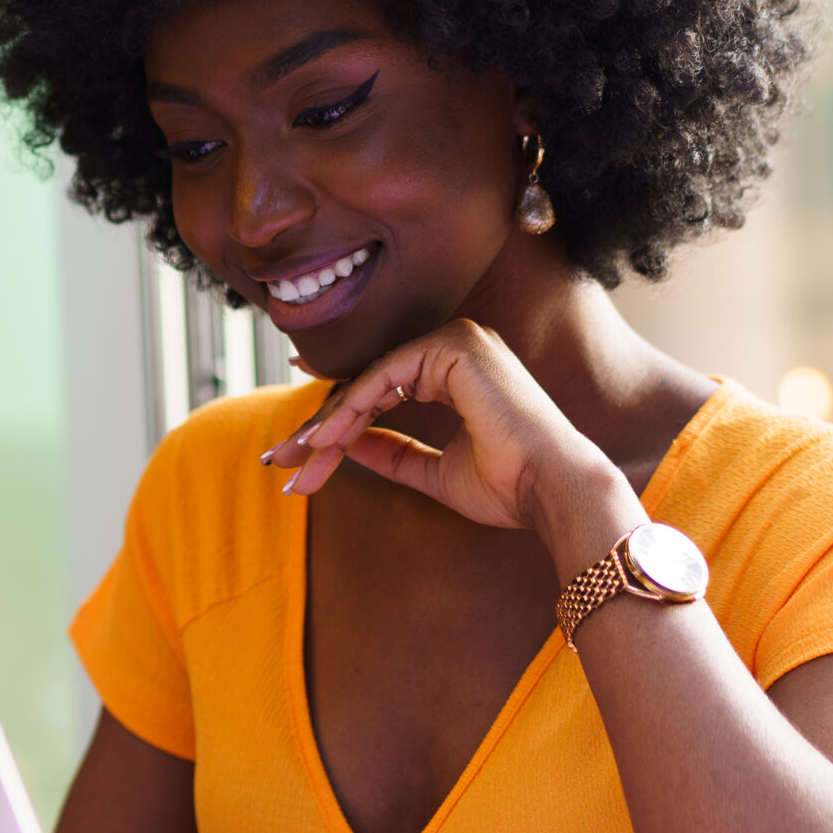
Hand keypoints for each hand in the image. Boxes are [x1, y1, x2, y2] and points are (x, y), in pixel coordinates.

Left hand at [263, 319, 611, 533]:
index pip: (378, 392)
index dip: (334, 424)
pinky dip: (349, 410)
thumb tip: (345, 445)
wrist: (551, 490)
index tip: (296, 454)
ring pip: (368, 382)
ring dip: (326, 424)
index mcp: (455, 372)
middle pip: (366, 386)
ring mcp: (455, 341)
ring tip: (296, 460)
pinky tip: (323, 441)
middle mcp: (455, 347)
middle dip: (319, 428)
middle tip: (280, 460)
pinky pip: (383, 377)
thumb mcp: (432, 471)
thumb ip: (391, 453)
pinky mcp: (453, 348)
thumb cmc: (508, 485)